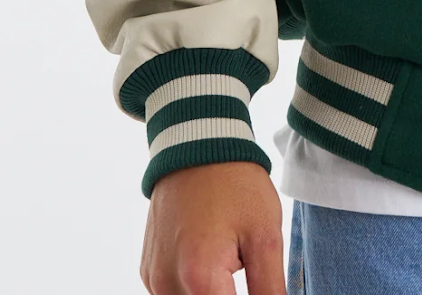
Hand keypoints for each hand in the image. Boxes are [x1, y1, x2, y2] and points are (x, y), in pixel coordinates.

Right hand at [140, 161, 284, 294]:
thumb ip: (269, 288)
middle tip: (241, 262)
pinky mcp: (149, 270)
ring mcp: (153, 278)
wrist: (198, 145)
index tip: (260, 286)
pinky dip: (193, 286)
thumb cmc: (235, 184)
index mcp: (199, 277)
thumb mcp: (265, 235)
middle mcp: (167, 283)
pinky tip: (211, 258)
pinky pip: (172, 293)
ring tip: (228, 259)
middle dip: (227, 293)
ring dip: (211, 292)